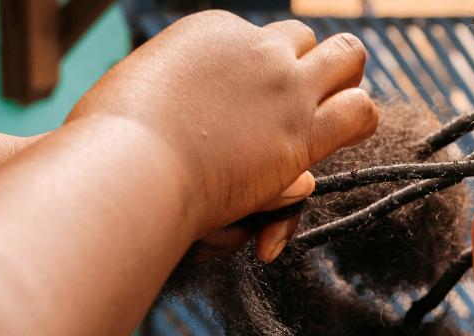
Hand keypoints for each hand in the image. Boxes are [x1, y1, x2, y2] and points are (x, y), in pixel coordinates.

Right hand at [68, 10, 377, 259]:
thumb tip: (215, 119)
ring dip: (346, 79)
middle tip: (305, 97)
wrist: (124, 166)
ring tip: (337, 109)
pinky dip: (361, 119)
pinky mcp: (302, 130)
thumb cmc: (112, 148)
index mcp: (211, 32)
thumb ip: (186, 108)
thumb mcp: (144, 107)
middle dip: (308, 63)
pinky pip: (359, 110)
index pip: (256, 42)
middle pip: (304, 39)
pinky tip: (351, 133)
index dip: (261, 73)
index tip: (252, 103)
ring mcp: (283, 85)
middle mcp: (254, 48)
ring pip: (346, 56)